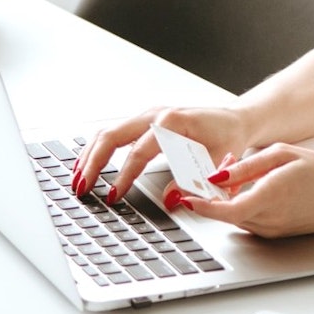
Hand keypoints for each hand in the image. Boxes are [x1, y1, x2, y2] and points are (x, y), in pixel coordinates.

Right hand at [73, 105, 247, 202]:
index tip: (113, 196)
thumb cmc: (229, 139)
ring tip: (77, 180)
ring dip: (90, 156)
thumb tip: (171, 199)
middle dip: (93, 163)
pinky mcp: (145, 121)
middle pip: (113, 135)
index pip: (139, 151)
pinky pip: (115, 133)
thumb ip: (196, 182)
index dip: (124, 176)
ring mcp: (148, 115)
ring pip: (108, 132)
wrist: (236, 120)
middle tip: (81, 188)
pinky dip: (98, 149)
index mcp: (174, 122)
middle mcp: (156, 114)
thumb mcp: (218, 163)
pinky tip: (88, 166)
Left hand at [175, 142, 313, 237]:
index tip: (186, 197)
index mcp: (269, 198)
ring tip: (240, 174)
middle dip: (215, 194)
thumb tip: (217, 176)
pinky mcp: (277, 235)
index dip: (201, 205)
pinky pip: (249, 221)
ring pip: (236, 218)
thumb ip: (246, 167)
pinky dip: (243, 207)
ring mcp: (273, 231)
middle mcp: (268, 220)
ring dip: (229, 200)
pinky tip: (254, 189)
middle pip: (226, 213)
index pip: (224, 210)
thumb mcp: (282, 155)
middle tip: (221, 169)